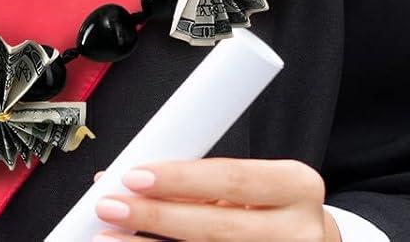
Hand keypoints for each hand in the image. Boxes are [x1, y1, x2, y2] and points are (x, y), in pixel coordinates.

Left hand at [93, 158, 337, 239]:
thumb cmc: (273, 210)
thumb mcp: (254, 185)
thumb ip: (202, 180)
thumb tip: (128, 173)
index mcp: (298, 187)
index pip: (232, 178)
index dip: (180, 177)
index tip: (134, 175)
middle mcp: (299, 231)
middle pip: (216, 226)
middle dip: (156, 215)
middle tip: (110, 206)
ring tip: (109, 238)